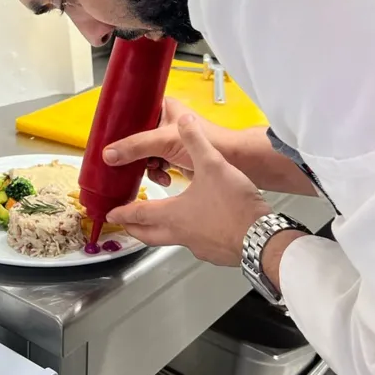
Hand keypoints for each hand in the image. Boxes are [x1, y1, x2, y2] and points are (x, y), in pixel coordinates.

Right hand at [105, 97, 239, 185]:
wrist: (234, 163)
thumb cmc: (210, 141)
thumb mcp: (164, 141)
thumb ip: (136, 147)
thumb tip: (110, 154)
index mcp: (163, 107)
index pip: (134, 111)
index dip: (121, 124)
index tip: (108, 135)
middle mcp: (165, 122)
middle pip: (136, 136)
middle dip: (134, 152)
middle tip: (124, 160)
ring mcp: (169, 141)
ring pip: (144, 153)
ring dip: (147, 165)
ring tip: (155, 169)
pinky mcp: (173, 157)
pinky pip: (155, 165)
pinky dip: (158, 174)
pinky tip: (164, 176)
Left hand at [105, 114, 271, 265]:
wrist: (263, 238)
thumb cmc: (234, 206)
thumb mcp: (212, 164)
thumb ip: (195, 140)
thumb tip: (184, 121)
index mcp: (172, 213)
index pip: (138, 214)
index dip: (122, 212)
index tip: (111, 215)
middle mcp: (180, 233)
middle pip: (148, 235)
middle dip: (134, 229)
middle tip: (126, 225)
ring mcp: (198, 246)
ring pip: (170, 241)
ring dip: (159, 233)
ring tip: (159, 223)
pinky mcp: (216, 253)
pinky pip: (195, 245)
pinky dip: (189, 236)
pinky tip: (199, 228)